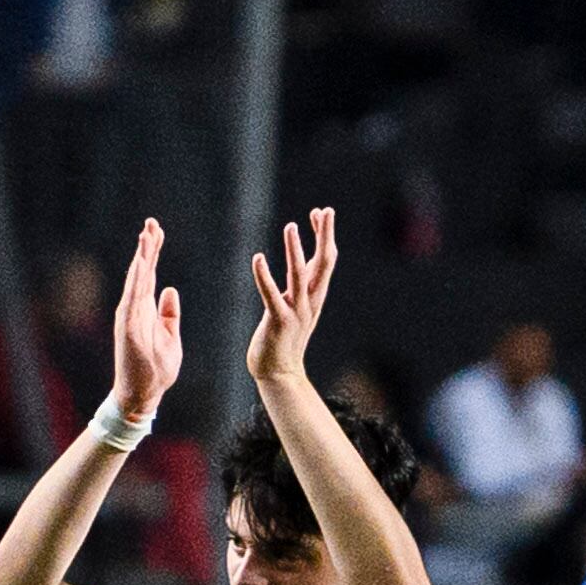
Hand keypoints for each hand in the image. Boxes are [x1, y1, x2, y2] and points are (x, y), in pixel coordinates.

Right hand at [109, 222, 183, 419]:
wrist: (144, 394)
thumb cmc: (156, 367)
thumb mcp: (170, 334)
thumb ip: (169, 313)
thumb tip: (170, 290)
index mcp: (145, 308)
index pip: (150, 274)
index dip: (153, 252)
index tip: (156, 230)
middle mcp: (134, 308)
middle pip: (141, 271)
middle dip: (146, 247)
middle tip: (151, 222)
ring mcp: (129, 317)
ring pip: (135, 281)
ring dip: (140, 258)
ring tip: (145, 236)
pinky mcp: (127, 328)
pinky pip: (132, 300)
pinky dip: (136, 282)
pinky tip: (140, 265)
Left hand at [243, 207, 338, 391]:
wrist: (279, 374)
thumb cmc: (283, 340)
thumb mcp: (295, 308)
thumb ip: (297, 288)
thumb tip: (298, 266)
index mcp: (315, 297)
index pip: (325, 260)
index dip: (324, 235)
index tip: (321, 212)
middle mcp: (311, 302)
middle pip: (323, 263)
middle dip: (325, 235)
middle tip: (327, 210)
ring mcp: (297, 312)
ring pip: (300, 276)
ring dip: (296, 250)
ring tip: (292, 226)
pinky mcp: (279, 322)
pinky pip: (271, 295)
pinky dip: (264, 276)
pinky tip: (258, 258)